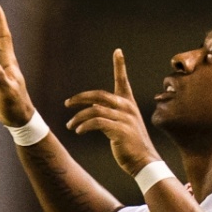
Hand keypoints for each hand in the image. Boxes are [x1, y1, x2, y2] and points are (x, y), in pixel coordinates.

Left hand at [65, 50, 161, 176]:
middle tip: (67, 103)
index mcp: (128, 104)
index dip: (120, 65)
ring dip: (79, 117)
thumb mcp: (121, 125)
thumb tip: (92, 110)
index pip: (122, 80)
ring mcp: (124, 118)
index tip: (118, 51)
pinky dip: (85, 125)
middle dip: (80, 98)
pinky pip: (97, 122)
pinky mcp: (120, 130)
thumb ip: (108, 114)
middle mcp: (127, 108)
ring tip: (70, 125)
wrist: (143, 161)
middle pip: (99, 95)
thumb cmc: (130, 145)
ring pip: (95, 110)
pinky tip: (79, 130)